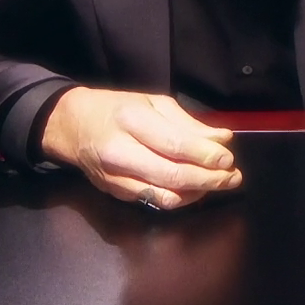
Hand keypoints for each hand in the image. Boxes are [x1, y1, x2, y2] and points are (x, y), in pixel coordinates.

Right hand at [40, 87, 241, 209]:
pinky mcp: (115, 193)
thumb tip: (222, 139)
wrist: (72, 126)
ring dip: (198, 193)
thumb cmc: (117, 109)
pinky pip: (154, 201)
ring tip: (218, 183)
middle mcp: (120, 151)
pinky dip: (180, 198)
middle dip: (209, 180)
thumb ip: (189, 123)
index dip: (206, 156)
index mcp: (131, 120)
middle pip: (173, 175)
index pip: (175, 145)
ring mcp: (115, 177)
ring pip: (165, 196)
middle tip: (232, 178)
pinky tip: (195, 189)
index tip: (228, 159)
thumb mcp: (153, 103)